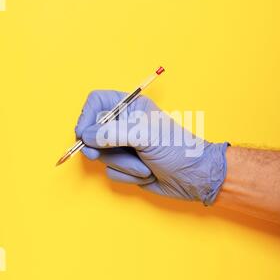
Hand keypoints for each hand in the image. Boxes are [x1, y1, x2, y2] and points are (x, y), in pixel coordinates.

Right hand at [75, 90, 228, 204]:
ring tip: (144, 164)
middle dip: (102, 147)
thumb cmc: (177, 149)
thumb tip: (86, 137)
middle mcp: (125, 125)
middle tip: (99, 154)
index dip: (86, 117)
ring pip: (101, 155)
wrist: (194, 177)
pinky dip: (127, 175)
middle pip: (92, 132)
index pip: (97, 102)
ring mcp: (124, 146)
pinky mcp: (126, 166)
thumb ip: (112, 133)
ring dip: (122, 164)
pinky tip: (147, 173)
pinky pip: (111, 172)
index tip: (84, 134)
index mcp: (131, 107)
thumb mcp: (144, 135)